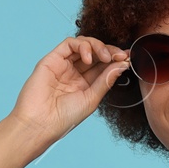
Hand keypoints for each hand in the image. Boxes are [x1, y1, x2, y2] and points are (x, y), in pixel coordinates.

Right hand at [6, 36, 130, 145]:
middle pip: (96, 53)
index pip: (103, 65)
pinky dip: (83, 45)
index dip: (116, 60)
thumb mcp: (92, 99)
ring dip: (99, 46)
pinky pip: (70, 43)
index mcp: (85, 84)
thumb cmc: (64, 118)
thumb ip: (106, 80)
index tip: (128, 59)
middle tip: (121, 56)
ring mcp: (63, 65)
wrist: (40, 123)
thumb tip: (122, 64)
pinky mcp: (52, 59)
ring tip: (106, 57)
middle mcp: (74, 72)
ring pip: (84, 44)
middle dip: (110, 51)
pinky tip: (88, 57)